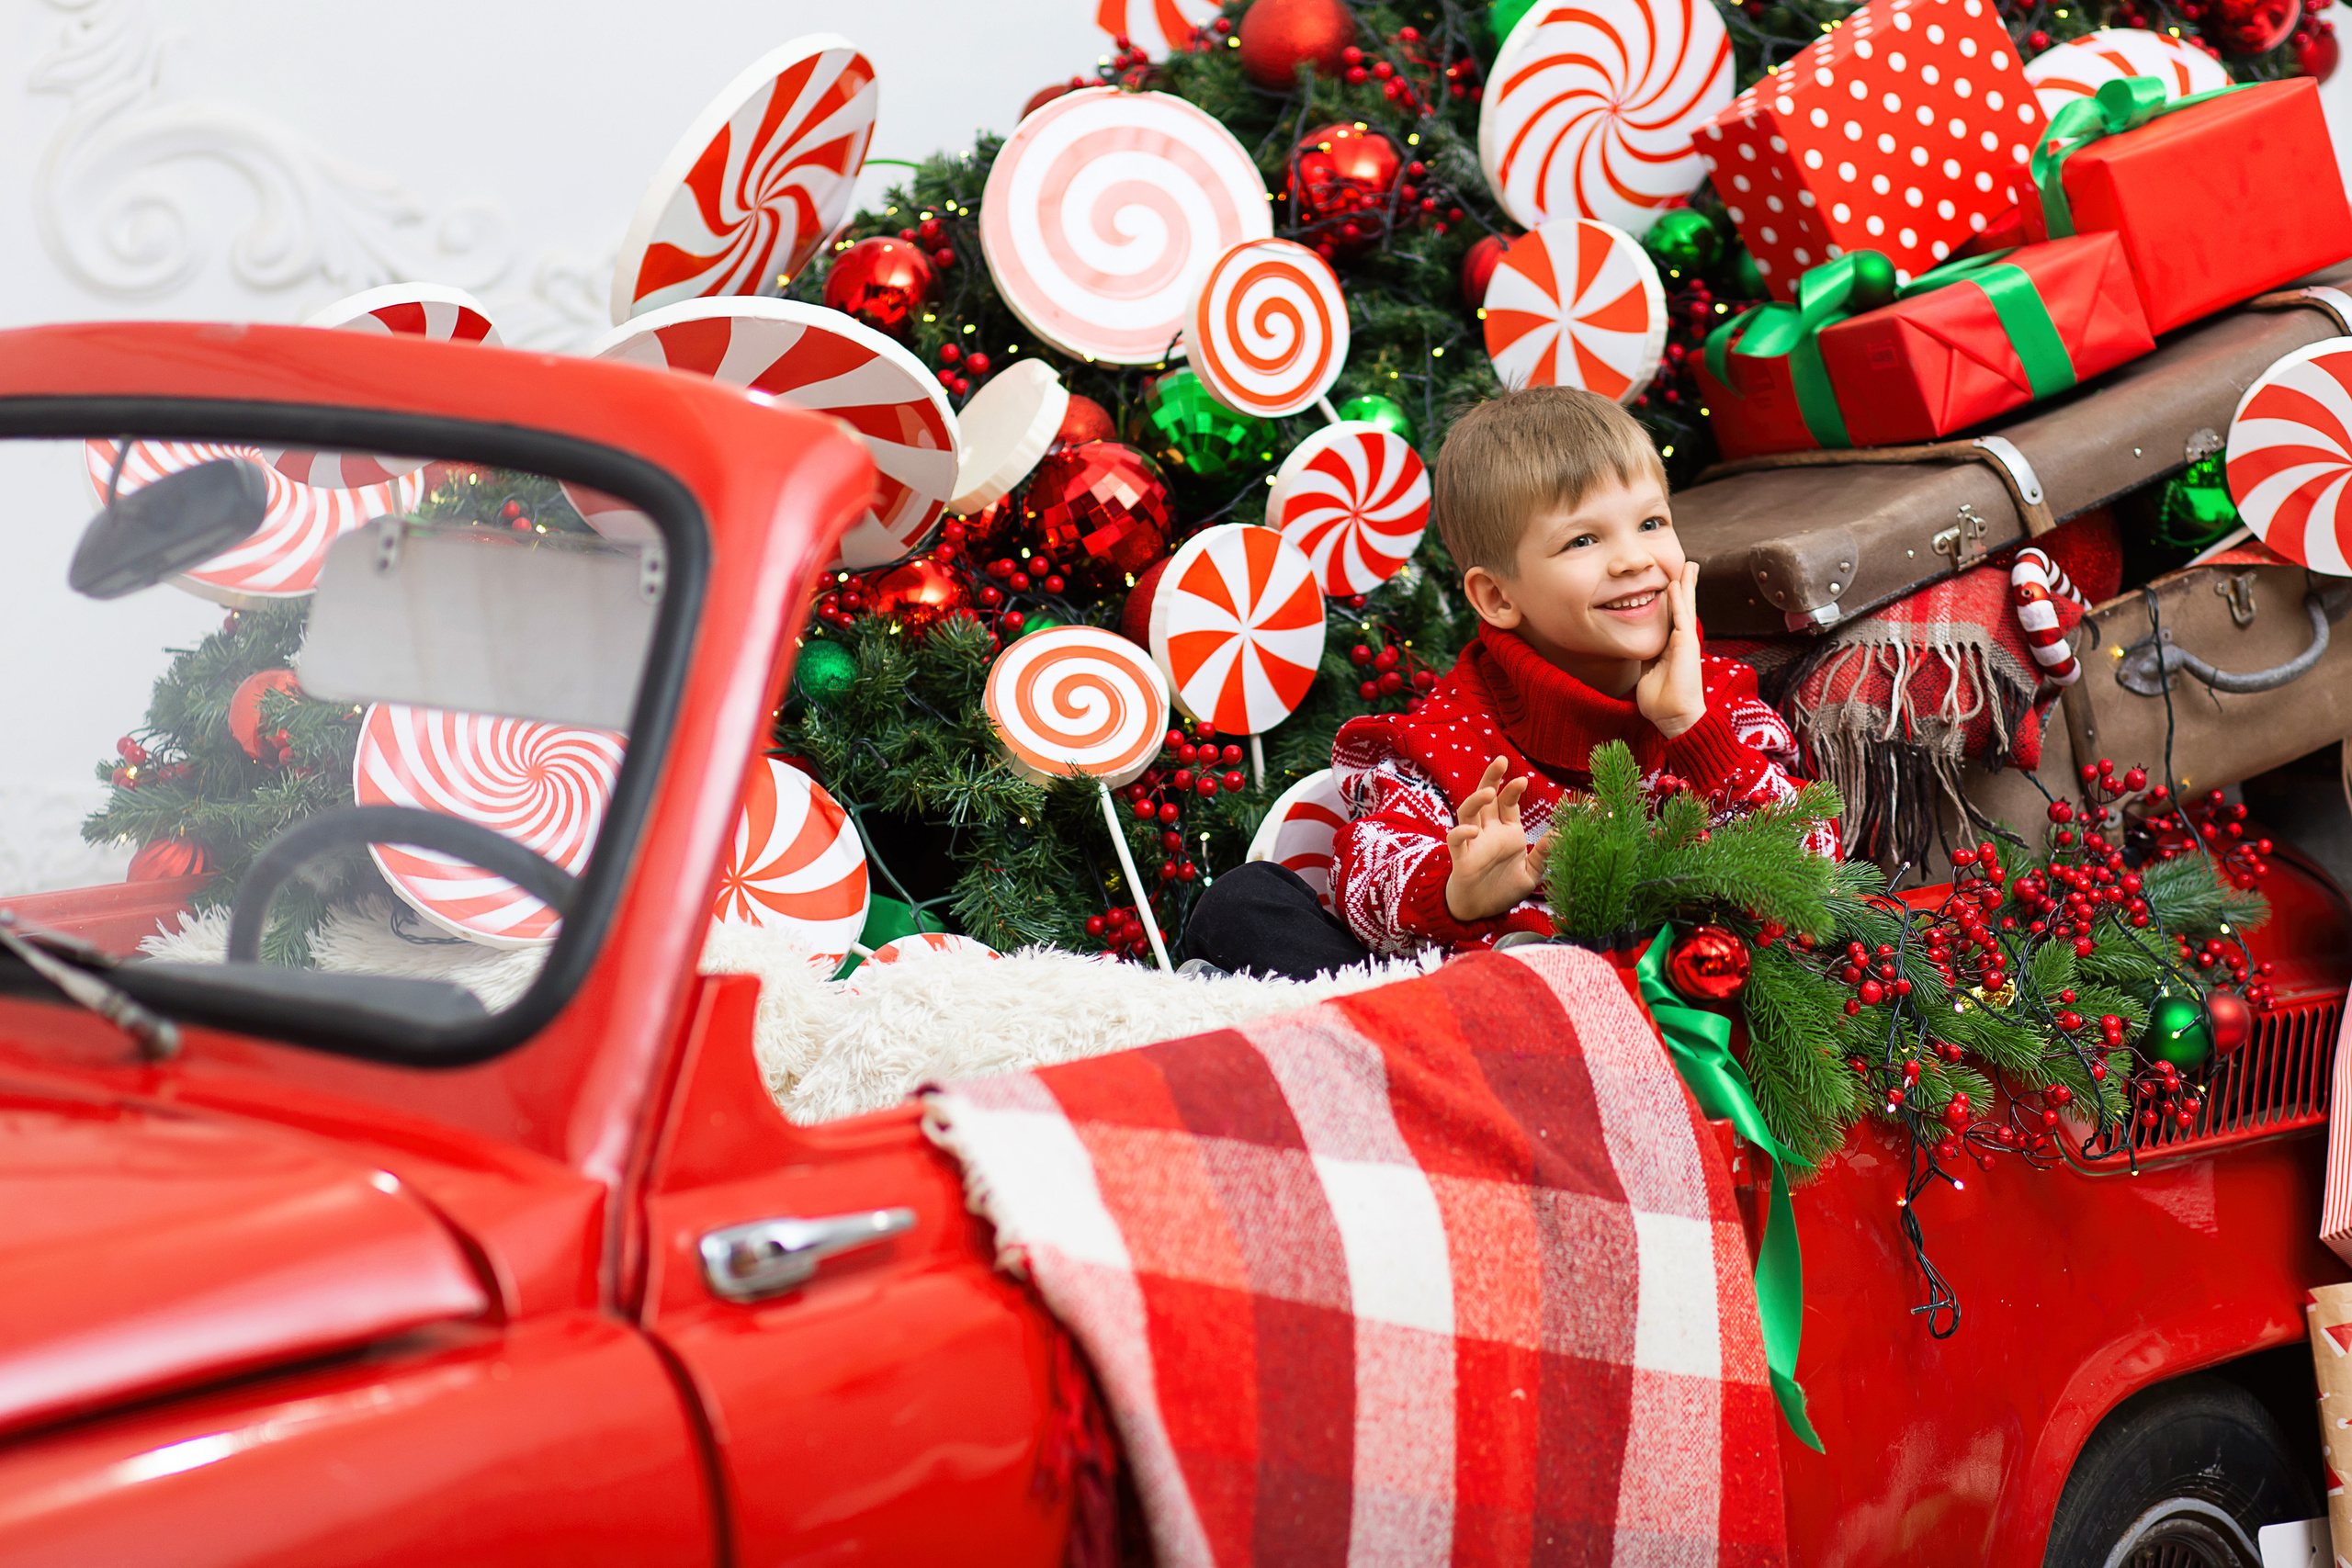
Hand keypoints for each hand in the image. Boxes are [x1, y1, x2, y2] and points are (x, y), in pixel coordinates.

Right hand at [1445, 756, 1552, 921]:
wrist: (1479, 913)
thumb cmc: (1503, 890)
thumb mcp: (1531, 874)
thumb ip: (1544, 854)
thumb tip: (1561, 833)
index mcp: (1507, 832)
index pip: (1508, 803)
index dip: (1513, 789)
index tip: (1523, 780)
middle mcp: (1489, 832)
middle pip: (1487, 797)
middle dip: (1492, 777)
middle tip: (1501, 760)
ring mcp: (1473, 843)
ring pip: (1468, 811)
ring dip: (1477, 799)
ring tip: (1489, 793)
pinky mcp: (1461, 858)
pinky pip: (1455, 840)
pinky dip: (1461, 832)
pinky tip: (1471, 830)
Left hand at [1635, 561, 1704, 738]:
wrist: (1673, 716)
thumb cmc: (1661, 700)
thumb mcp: (1648, 672)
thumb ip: (1646, 656)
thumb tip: (1639, 647)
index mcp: (1671, 647)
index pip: (1671, 618)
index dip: (1671, 600)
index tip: (1669, 582)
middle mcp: (1681, 641)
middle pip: (1682, 607)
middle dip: (1684, 586)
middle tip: (1688, 565)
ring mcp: (1685, 642)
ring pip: (1686, 607)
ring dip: (1686, 585)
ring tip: (1689, 565)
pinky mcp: (1686, 645)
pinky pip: (1681, 617)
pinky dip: (1679, 600)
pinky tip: (1676, 584)